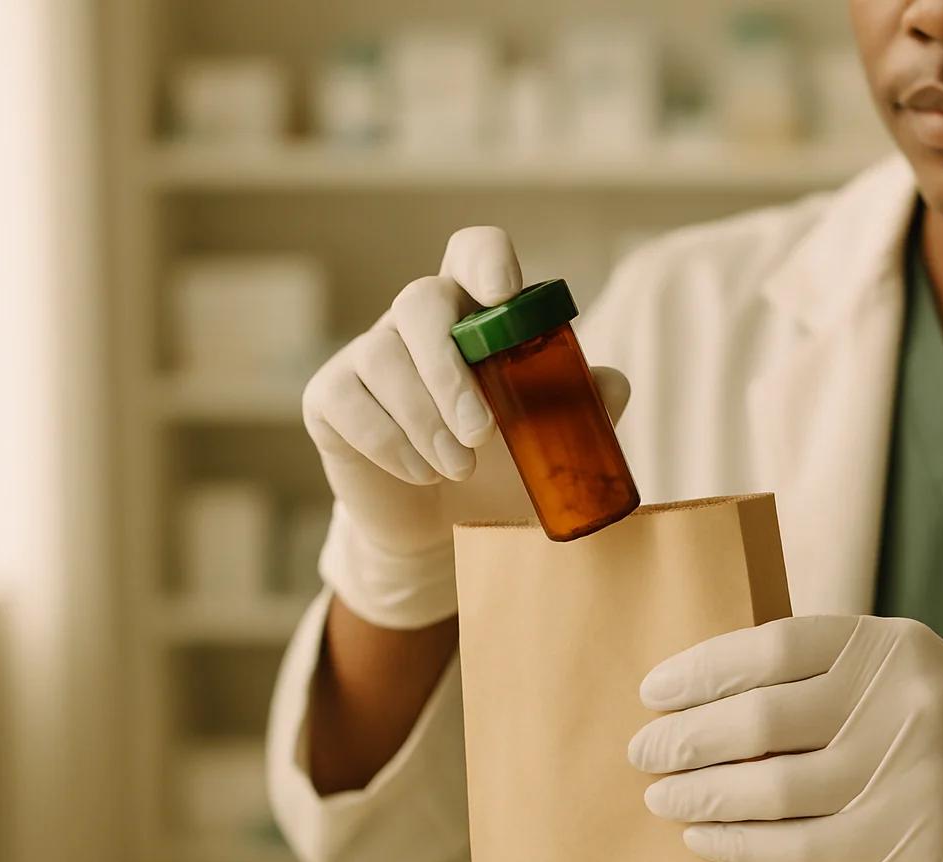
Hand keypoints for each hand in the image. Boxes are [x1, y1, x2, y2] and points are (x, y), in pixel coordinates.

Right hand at [304, 226, 629, 627]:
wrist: (442, 527)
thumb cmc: (500, 467)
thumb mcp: (549, 439)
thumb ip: (584, 405)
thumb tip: (612, 383)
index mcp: (474, 313)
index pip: (473, 251)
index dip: (486, 259)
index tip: (503, 294)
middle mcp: (416, 320)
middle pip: (421, 301)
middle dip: (450, 369)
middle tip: (482, 433)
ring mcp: (367, 354)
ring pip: (383, 357)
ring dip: (426, 420)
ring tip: (459, 470)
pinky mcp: (330, 397)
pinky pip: (348, 404)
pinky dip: (390, 443)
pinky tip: (422, 474)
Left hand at [628, 615, 942, 861]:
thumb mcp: (904, 671)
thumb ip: (824, 674)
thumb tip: (706, 696)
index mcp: (887, 644)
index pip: (771, 647)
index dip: (701, 670)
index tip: (652, 692)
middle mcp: (896, 698)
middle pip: (759, 719)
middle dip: (685, 739)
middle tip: (641, 752)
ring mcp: (903, 770)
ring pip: (770, 788)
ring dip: (701, 796)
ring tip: (660, 798)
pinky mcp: (904, 838)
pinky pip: (797, 844)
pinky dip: (739, 843)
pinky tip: (704, 840)